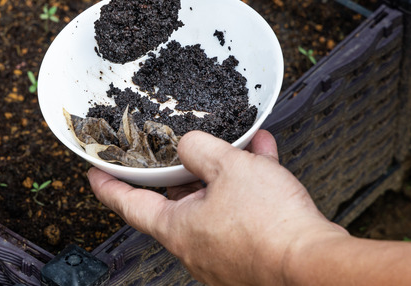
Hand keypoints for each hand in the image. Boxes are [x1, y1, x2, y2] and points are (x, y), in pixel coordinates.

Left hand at [88, 130, 346, 284]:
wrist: (316, 267)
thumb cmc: (270, 226)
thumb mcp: (227, 167)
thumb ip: (199, 149)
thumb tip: (188, 145)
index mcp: (177, 229)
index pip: (129, 205)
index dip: (109, 185)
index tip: (94, 174)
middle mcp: (196, 246)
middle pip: (178, 201)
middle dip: (185, 169)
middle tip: (183, 147)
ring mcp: (224, 253)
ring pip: (217, 202)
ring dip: (227, 171)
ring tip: (241, 143)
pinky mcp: (253, 254)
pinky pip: (245, 212)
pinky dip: (251, 185)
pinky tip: (265, 157)